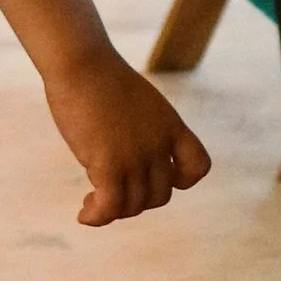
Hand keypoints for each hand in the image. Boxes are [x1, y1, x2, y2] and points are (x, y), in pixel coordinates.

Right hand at [44, 47, 212, 226]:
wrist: (81, 63)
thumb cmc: (100, 78)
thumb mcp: (137, 102)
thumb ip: (143, 129)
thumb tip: (127, 155)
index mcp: (171, 125)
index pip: (198, 166)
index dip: (181, 180)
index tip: (155, 176)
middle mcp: (159, 144)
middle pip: (159, 195)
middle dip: (136, 199)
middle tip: (110, 191)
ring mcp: (136, 156)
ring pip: (134, 205)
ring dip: (113, 211)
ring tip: (92, 202)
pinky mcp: (109, 164)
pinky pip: (110, 207)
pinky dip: (97, 217)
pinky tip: (84, 215)